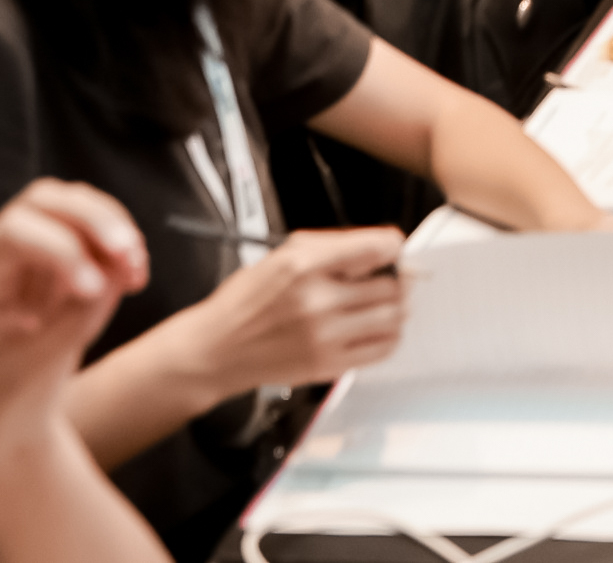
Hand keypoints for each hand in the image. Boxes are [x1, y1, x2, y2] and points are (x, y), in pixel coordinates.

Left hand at [0, 181, 149, 448]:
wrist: (3, 419)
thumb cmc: (7, 396)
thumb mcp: (41, 365)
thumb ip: (77, 315)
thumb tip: (111, 270)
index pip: (17, 233)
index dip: (61, 250)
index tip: (93, 290)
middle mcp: (3, 253)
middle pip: (48, 201)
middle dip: (94, 218)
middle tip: (129, 251)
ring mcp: (34, 251)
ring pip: (77, 205)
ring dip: (114, 227)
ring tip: (137, 267)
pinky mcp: (63, 260)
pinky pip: (96, 231)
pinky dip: (121, 245)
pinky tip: (135, 275)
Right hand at [189, 227, 406, 397]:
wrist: (216, 351)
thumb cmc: (245, 301)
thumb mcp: (282, 255)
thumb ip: (332, 246)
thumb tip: (379, 246)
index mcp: (305, 266)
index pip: (377, 249)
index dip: (393, 248)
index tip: (392, 253)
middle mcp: (318, 301)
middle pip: (392, 286)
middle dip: (397, 279)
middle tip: (390, 280)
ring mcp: (325, 336)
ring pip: (393, 318)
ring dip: (396, 308)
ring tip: (384, 304)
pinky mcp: (328, 365)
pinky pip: (381, 350)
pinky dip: (388, 337)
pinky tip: (376, 329)